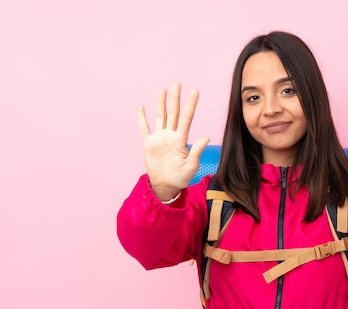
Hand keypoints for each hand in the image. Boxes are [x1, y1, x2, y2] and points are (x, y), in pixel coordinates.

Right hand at [137, 82, 209, 200]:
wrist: (166, 185)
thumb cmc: (181, 177)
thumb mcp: (191, 165)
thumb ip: (197, 150)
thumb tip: (206, 136)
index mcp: (181, 139)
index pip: (187, 118)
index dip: (191, 104)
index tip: (195, 91)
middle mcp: (171, 135)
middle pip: (173, 112)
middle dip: (175, 98)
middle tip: (177, 83)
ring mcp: (159, 138)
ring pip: (160, 116)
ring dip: (161, 103)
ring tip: (163, 89)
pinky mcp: (149, 143)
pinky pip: (144, 128)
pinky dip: (142, 118)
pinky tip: (141, 107)